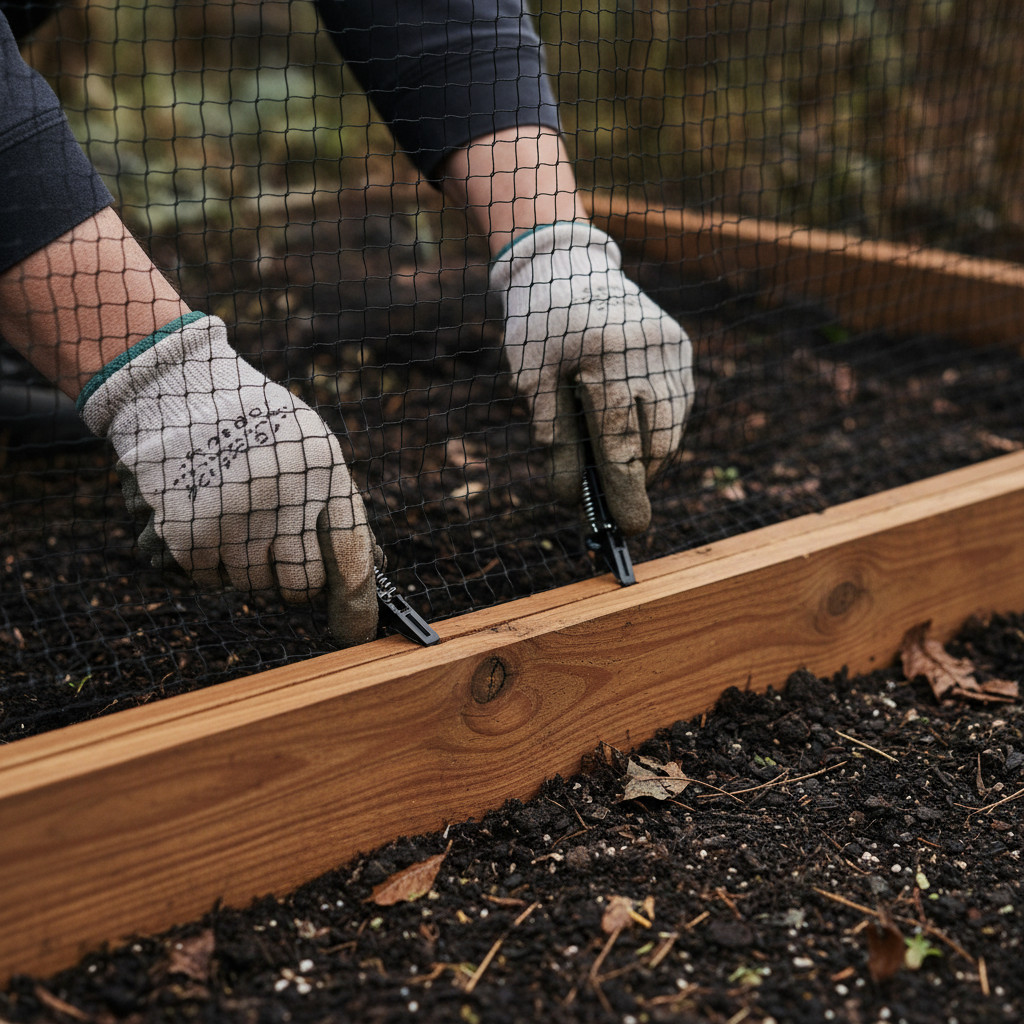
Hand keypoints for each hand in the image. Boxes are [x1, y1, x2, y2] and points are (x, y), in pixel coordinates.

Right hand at [77, 314, 379, 644]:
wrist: (175, 387)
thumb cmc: (256, 425)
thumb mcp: (312, 447)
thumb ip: (337, 505)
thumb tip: (371, 571)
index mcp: (323, 469)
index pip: (351, 556)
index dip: (357, 604)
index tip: (356, 633)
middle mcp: (283, 494)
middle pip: (302, 585)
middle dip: (292, 576)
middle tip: (276, 545)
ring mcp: (234, 515)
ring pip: (254, 585)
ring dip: (247, 564)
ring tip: (236, 515)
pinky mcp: (188, 532)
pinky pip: (210, 578)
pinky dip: (208, 559)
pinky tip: (206, 515)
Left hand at [490, 222, 693, 534]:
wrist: (568, 264)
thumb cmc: (540, 324)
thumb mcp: (531, 379)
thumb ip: (553, 437)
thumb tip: (571, 498)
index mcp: (605, 357)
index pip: (621, 442)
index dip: (626, 491)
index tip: (631, 528)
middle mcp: (649, 351)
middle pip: (658, 441)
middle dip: (639, 479)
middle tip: (619, 504)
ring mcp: (672, 348)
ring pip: (673, 427)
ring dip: (649, 456)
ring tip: (621, 467)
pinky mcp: (681, 346)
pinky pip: (679, 404)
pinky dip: (658, 429)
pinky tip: (633, 434)